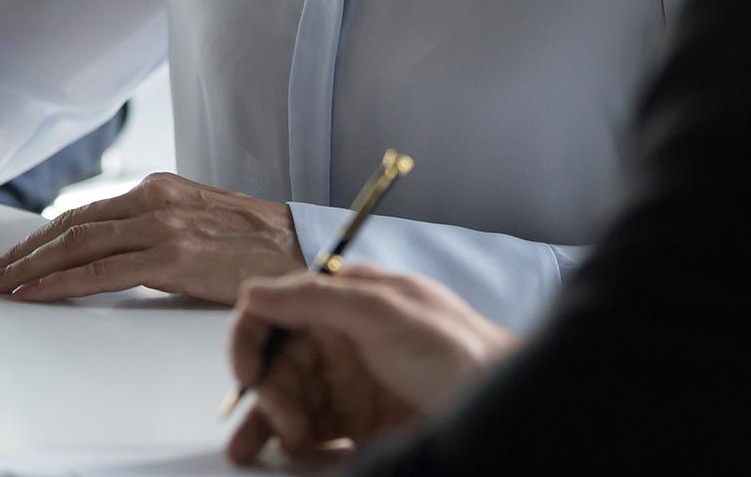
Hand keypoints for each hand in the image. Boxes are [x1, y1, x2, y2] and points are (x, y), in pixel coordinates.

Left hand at [0, 172, 303, 303]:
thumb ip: (152, 231)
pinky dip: (61, 283)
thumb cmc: (254, 245)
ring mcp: (162, 226)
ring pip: (76, 246)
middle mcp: (153, 200)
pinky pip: (102, 271)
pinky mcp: (174, 256)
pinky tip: (35, 294)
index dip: (38, 238)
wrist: (302, 250)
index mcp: (156, 189)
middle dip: (21, 254)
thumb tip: (108, 254)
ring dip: (29, 269)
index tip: (7, 259)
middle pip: (68, 227)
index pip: (80, 214)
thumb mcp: (195, 223)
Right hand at [225, 264, 518, 463]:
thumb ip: (316, 299)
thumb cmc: (453, 350)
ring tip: (253, 455)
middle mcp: (340, 340)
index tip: (245, 375)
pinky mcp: (360, 426)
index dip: (250, 338)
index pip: (276, 309)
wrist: (505, 410)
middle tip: (285, 428)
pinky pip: (313, 436)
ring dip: (268, 425)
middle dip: (267, 395)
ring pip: (288, 402)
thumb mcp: (382, 312)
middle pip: (277, 363)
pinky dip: (295, 448)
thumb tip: (253, 291)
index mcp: (343, 300)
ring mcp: (349, 384)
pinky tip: (294, 459)